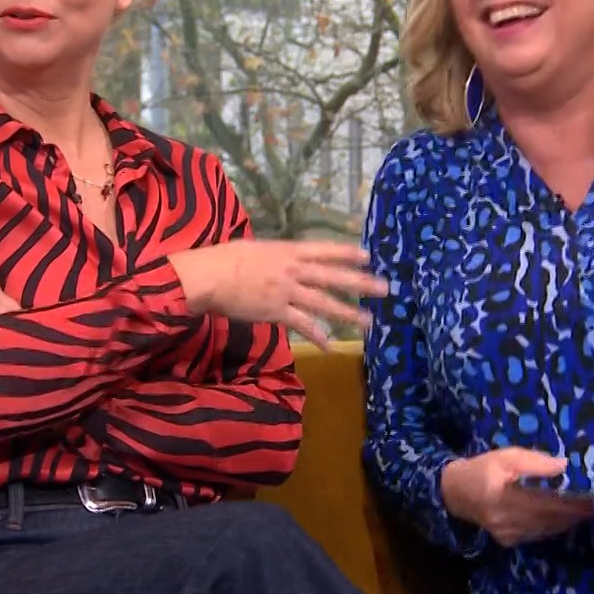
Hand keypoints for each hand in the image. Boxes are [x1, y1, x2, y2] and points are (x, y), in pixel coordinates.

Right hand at [167, 239, 387, 348]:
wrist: (208, 277)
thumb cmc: (224, 259)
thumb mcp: (254, 248)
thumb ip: (273, 255)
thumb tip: (279, 258)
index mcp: (287, 251)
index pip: (324, 250)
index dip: (348, 252)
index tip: (368, 256)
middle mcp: (292, 270)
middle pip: (333, 276)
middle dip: (361, 282)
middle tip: (385, 288)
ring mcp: (287, 292)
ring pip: (324, 303)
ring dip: (348, 313)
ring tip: (369, 322)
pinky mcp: (277, 312)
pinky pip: (303, 325)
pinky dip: (318, 335)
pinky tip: (330, 345)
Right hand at [440, 448, 593, 547]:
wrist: (457, 495)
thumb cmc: (483, 468)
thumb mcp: (506, 456)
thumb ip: (534, 462)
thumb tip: (565, 466)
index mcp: (505, 495)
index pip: (551, 497)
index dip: (578, 496)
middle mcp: (510, 519)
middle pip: (555, 515)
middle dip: (583, 507)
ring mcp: (512, 534)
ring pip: (553, 527)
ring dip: (576, 517)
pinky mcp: (513, 541)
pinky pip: (544, 532)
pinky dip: (561, 523)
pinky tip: (574, 515)